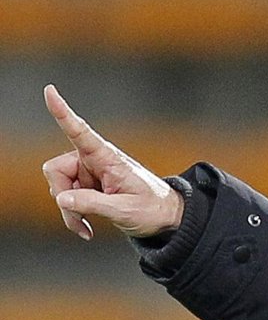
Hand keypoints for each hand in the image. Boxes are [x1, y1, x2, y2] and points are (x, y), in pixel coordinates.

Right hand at [42, 84, 183, 240]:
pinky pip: (66, 199)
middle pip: (56, 171)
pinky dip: (72, 214)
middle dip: (63, 196)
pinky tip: (85, 228)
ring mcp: (89, 174)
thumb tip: (62, 199)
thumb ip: (92, 204)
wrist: (165, 219)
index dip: (63, 113)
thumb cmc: (152, 210)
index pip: (81, 132)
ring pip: (59, 188)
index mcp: (108, 158)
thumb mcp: (125, 210)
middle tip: (79, 218)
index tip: (50, 91)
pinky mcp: (87, 187)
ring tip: (87, 225)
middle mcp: (94, 161)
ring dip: (69, 209)